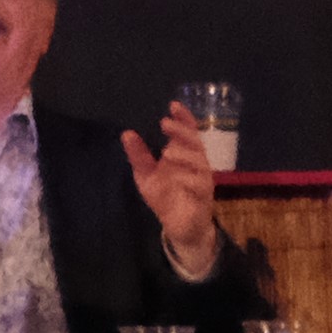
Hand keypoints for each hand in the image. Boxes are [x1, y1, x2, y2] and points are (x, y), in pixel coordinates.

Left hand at [121, 103, 220, 273]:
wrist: (179, 227)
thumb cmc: (165, 197)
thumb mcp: (146, 175)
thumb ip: (139, 156)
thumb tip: (127, 133)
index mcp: (183, 154)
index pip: (187, 131)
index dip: (184, 118)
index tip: (173, 105)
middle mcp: (196, 163)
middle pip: (195, 142)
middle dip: (182, 131)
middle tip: (164, 123)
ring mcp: (202, 179)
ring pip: (200, 162)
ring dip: (185, 155)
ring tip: (167, 152)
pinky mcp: (204, 197)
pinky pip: (201, 185)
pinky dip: (191, 180)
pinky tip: (180, 179)